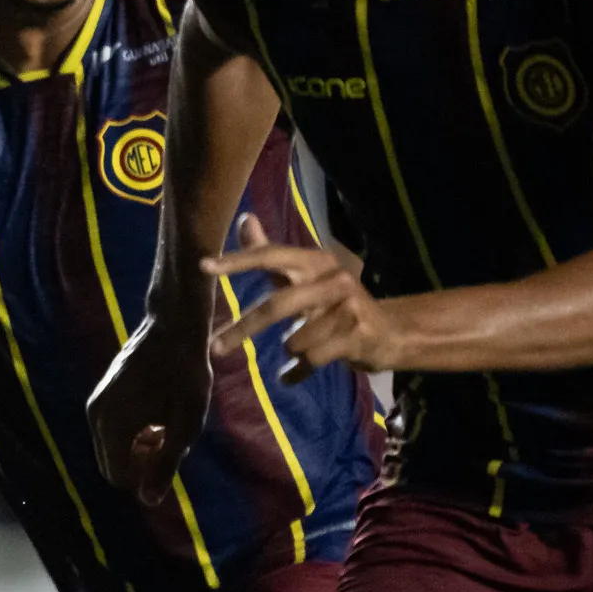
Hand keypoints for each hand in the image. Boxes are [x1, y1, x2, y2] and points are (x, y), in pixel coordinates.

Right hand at [87, 314, 212, 502]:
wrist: (172, 329)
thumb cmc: (185, 377)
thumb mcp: (185, 426)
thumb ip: (165, 466)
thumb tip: (149, 502)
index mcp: (114, 428)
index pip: (119, 477)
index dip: (146, 477)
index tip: (173, 454)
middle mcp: (95, 417)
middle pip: (111, 464)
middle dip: (140, 463)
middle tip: (172, 441)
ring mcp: (95, 403)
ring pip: (111, 446)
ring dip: (137, 446)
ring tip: (168, 424)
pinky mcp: (101, 393)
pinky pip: (110, 427)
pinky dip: (131, 430)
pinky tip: (156, 410)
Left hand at [206, 214, 405, 382]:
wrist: (387, 332)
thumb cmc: (332, 302)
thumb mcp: (302, 275)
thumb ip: (269, 251)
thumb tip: (245, 218)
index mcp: (315, 261)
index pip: (271, 255)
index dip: (238, 260)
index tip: (205, 266)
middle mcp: (333, 279)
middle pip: (277, 305)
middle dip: (242, 330)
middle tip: (213, 349)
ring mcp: (349, 307)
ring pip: (294, 341)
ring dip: (290, 350)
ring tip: (302, 346)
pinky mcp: (358, 336)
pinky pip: (310, 361)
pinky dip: (296, 372)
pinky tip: (295, 373)